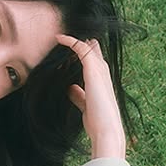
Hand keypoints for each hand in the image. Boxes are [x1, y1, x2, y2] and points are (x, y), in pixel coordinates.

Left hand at [56, 34, 126, 159]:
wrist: (106, 129)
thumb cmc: (97, 122)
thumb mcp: (84, 106)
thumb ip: (78, 96)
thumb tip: (70, 88)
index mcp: (101, 81)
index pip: (93, 61)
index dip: (82, 54)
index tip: (67, 53)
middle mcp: (102, 72)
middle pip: (93, 50)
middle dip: (81, 44)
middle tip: (64, 39)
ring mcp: (99, 70)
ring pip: (89, 47)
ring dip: (75, 41)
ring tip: (60, 36)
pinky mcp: (93, 69)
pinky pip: (81, 48)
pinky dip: (70, 41)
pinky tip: (59, 38)